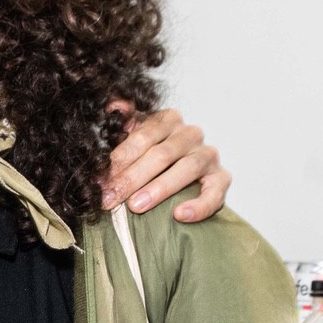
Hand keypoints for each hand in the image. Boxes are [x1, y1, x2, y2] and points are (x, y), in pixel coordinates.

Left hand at [104, 104, 227, 222]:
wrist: (180, 175)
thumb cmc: (149, 156)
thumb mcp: (133, 136)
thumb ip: (122, 121)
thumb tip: (112, 107)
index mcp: (168, 120)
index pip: (143, 137)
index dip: (120, 159)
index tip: (100, 180)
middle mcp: (190, 134)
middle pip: (161, 154)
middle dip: (132, 178)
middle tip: (111, 198)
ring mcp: (208, 155)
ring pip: (187, 168)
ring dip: (159, 189)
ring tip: (136, 206)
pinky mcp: (222, 179)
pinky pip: (215, 192)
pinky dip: (198, 205)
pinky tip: (180, 215)